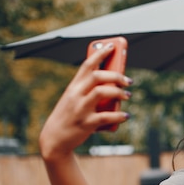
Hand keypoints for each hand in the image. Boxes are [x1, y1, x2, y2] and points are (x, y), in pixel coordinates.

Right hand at [39, 42, 131, 160]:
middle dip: (116, 75)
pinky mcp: (86, 123)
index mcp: (73, 86)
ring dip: (118, 92)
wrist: (54, 139)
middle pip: (97, 76)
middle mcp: (75, 95)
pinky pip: (106, 117)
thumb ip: (90, 91)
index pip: (87, 65)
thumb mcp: (75, 100)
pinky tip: (126, 115)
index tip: (112, 46)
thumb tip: (116, 85)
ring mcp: (80, 109)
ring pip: (101, 92)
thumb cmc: (70, 116)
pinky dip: (119, 115)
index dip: (100, 53)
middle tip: (128, 80)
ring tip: (128, 95)